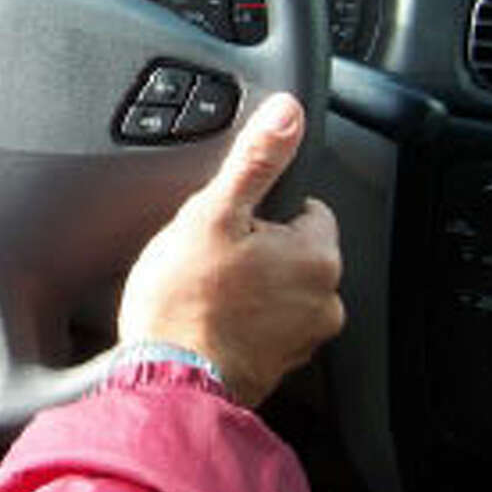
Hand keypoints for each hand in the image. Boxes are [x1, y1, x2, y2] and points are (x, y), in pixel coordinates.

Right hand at [117, 92, 343, 407]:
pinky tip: (208, 319)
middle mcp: (325, 300)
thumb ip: (255, 160)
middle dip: (258, 249)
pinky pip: (267, 327)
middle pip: (293, 251)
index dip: (265, 209)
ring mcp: (304, 338)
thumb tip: (288, 112)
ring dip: (252, 286)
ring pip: (280, 290)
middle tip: (210, 257)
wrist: (167, 379)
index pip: (308, 209)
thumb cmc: (184, 301)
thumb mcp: (213, 212)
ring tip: (205, 290)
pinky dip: (244, 321)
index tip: (231, 221)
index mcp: (317, 256)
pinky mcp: (280, 366)